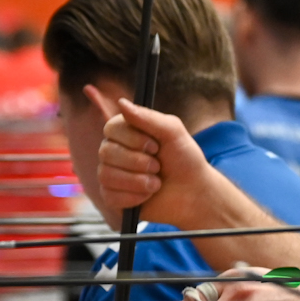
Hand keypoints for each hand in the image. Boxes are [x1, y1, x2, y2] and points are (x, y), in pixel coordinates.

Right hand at [89, 86, 225, 222]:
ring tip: (156, 183)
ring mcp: (111, 175)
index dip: (132, 139)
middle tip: (158, 166)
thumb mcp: (173, 132)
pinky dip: (134, 197)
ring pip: (106, 175)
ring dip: (138, 181)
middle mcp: (114, 151)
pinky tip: (147, 195)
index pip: (111, 128)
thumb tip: (121, 102)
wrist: (193, 193)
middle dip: (137, 162)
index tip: (155, 146)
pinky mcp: (112, 197)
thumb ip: (148, 117)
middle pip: (106, 152)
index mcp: (126, 132)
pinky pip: (110, 196)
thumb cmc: (184, 159)